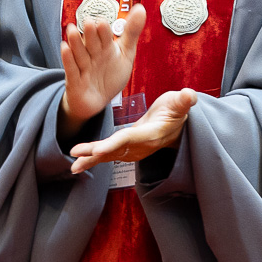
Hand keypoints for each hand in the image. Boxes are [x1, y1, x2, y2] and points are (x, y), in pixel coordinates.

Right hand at [58, 5, 146, 141]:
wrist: (97, 100)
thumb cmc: (110, 75)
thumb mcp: (125, 54)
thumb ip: (131, 32)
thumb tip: (141, 8)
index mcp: (106, 47)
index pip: (105, 36)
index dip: (104, 29)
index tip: (103, 21)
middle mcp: (93, 54)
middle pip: (91, 42)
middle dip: (90, 33)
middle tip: (90, 21)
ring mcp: (83, 67)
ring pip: (79, 53)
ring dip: (76, 42)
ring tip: (72, 29)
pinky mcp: (75, 80)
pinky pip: (71, 69)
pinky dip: (68, 59)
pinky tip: (64, 48)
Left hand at [68, 88, 198, 174]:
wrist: (177, 127)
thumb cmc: (177, 111)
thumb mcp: (181, 104)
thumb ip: (184, 101)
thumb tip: (189, 95)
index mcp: (150, 134)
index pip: (128, 139)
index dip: (113, 144)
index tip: (98, 150)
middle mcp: (140, 146)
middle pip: (114, 151)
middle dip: (95, 155)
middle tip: (76, 160)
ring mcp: (133, 150)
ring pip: (109, 155)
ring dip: (91, 159)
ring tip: (73, 166)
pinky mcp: (126, 149)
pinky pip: (108, 154)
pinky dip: (93, 157)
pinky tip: (79, 160)